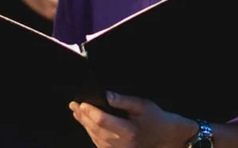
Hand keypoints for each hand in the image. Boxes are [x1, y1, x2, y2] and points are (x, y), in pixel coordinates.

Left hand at [69, 91, 195, 147]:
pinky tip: (86, 123)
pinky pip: (99, 143)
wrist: (164, 136)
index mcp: (129, 132)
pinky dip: (91, 133)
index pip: (102, 121)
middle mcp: (122, 144)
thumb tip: (106, 95)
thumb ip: (123, 100)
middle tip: (73, 105)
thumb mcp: (142, 104)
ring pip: (95, 138)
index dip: (90, 111)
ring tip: (77, 112)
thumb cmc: (155, 118)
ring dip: (84, 125)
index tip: (81, 102)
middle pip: (95, 130)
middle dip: (83, 117)